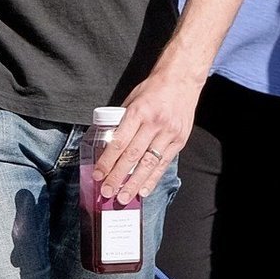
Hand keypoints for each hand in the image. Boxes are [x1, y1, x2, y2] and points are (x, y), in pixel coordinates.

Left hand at [94, 67, 202, 204]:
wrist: (182, 80)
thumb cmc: (153, 89)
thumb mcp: (132, 99)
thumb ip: (122, 121)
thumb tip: (108, 143)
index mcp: (138, 112)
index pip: (119, 142)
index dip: (107, 161)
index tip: (97, 174)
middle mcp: (154, 124)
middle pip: (132, 156)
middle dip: (118, 177)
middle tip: (107, 192)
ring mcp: (169, 133)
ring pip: (149, 164)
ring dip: (134, 183)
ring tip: (123, 197)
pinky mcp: (180, 140)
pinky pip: (164, 164)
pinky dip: (153, 179)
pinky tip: (143, 190)